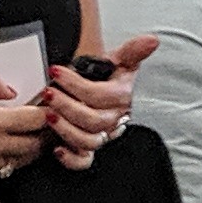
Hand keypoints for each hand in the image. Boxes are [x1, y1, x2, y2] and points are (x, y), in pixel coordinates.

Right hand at [0, 62, 56, 178]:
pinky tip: (1, 150)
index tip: (47, 107)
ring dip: (28, 150)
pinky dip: (5, 161)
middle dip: (44, 134)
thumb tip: (10, 91)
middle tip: (47, 125)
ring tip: (28, 137)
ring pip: (19, 162)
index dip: (47, 113)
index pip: (35, 121)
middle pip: (35, 145)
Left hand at [45, 35, 156, 169]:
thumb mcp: (122, 61)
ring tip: (48, 114)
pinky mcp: (90, 148)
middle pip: (94, 121)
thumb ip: (133, 51)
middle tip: (49, 93)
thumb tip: (152, 41)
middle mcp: (113, 119)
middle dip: (68, 107)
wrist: (111, 95)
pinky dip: (71, 159)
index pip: (101, 95)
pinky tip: (57, 149)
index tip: (57, 71)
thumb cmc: (112, 79)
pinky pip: (85, 162)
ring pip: (89, 142)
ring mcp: (102, 135)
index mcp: (121, 98)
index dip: (77, 84)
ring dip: (66, 130)